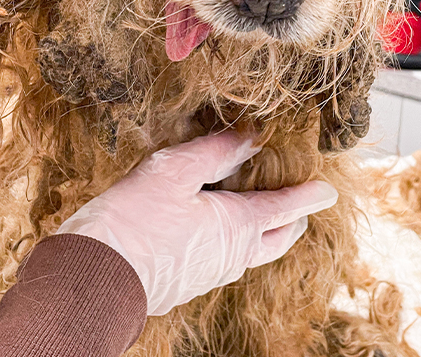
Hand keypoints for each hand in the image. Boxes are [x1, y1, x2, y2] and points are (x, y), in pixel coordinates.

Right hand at [57, 131, 336, 314]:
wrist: (93, 279)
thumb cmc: (132, 222)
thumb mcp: (176, 171)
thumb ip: (218, 151)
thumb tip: (253, 136)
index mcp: (238, 226)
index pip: (286, 207)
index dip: (309, 195)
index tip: (327, 190)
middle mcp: (232, 255)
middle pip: (277, 239)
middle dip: (293, 220)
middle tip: (300, 206)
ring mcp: (210, 273)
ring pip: (252, 253)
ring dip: (265, 232)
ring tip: (263, 213)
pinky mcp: (187, 283)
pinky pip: (225, 260)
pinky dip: (236, 242)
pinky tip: (217, 230)